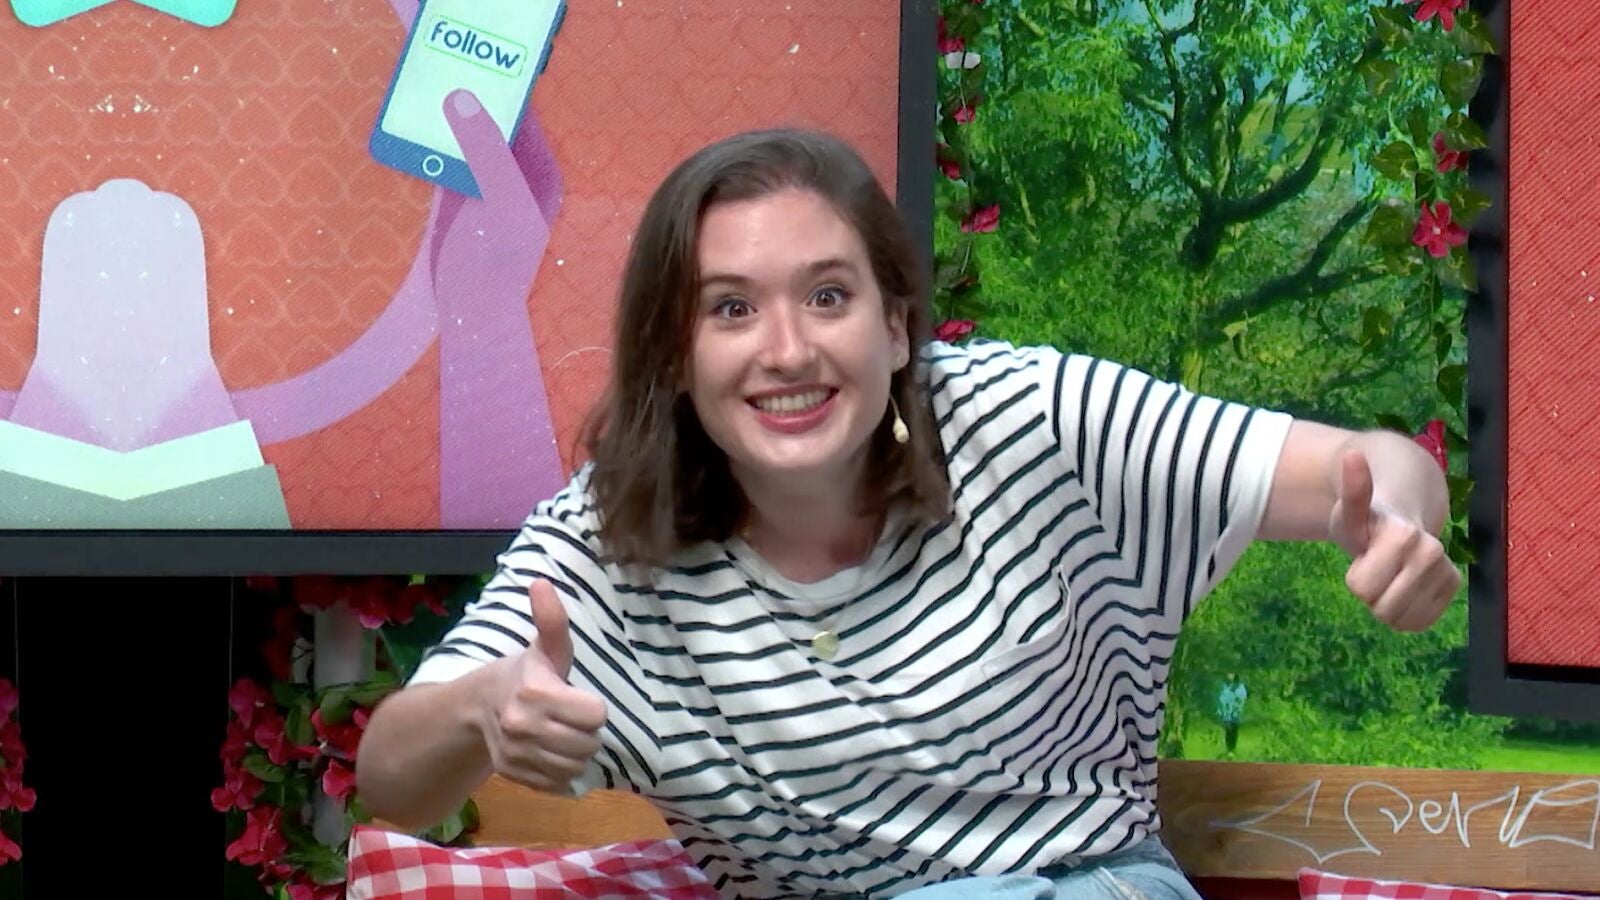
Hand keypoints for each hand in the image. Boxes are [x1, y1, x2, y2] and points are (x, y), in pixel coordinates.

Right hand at [429, 88, 561, 316]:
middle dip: (471, 102)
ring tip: (424, 92)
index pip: (521, 118)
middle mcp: (516, 174)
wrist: (473, 308)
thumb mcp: (498, 199)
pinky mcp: (459, 198)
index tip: (473, 68)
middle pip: (493, 125)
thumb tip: (468, 99)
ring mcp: (486, 185)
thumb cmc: (497, 259)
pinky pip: (448, 158)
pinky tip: (416, 127)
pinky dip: (434, 143)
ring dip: (448, 120)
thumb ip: (486, 150)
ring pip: (468, 140)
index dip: (500, 92)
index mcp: (539, 172)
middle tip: (440, 72)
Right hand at [476, 581, 605, 793]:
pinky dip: (562, 773)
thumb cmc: (524, 673)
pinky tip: (552, 753)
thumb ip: (551, 620)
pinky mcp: (514, 776)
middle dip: (586, 731)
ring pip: (575, 767)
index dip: (592, 707)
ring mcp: (516, 755)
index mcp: (535, 693)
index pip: (595, 715)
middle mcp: (522, 727)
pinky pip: (559, 785)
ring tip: (564, 735)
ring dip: (577, 753)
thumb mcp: (544, 648)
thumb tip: (541, 582)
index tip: (578, 698)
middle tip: (572, 718)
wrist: (479, 706)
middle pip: (587, 743)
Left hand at [1328, 450, 1461, 631]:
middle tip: (1376, 566)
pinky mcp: (1454, 588)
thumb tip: (1352, 455)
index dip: (1356, 578)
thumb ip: (1352, 491)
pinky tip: (1405, 587)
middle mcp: (1432, 552)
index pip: (1361, 590)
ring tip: (1390, 573)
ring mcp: (1447, 571)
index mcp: (1404, 535)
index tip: (1364, 556)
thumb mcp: (1351, 510)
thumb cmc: (1370, 518)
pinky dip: (1405, 613)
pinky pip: (1418, 623)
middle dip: (1371, 592)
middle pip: (1382, 609)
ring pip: (1401, 620)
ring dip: (1388, 603)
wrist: (1404, 514)